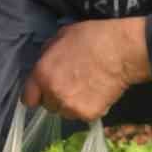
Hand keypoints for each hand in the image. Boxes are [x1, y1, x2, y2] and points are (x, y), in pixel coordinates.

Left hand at [23, 17, 149, 120]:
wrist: (123, 51)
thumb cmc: (93, 38)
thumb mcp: (62, 36)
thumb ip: (48, 53)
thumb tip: (44, 62)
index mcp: (42, 74)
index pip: (28, 98)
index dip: (37, 94)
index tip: (44, 92)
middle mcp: (53, 94)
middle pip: (49, 106)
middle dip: (57, 97)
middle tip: (72, 84)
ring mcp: (71, 107)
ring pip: (66, 112)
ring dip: (72, 104)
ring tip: (87, 87)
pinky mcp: (89, 114)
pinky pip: (83, 115)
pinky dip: (89, 107)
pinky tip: (98, 92)